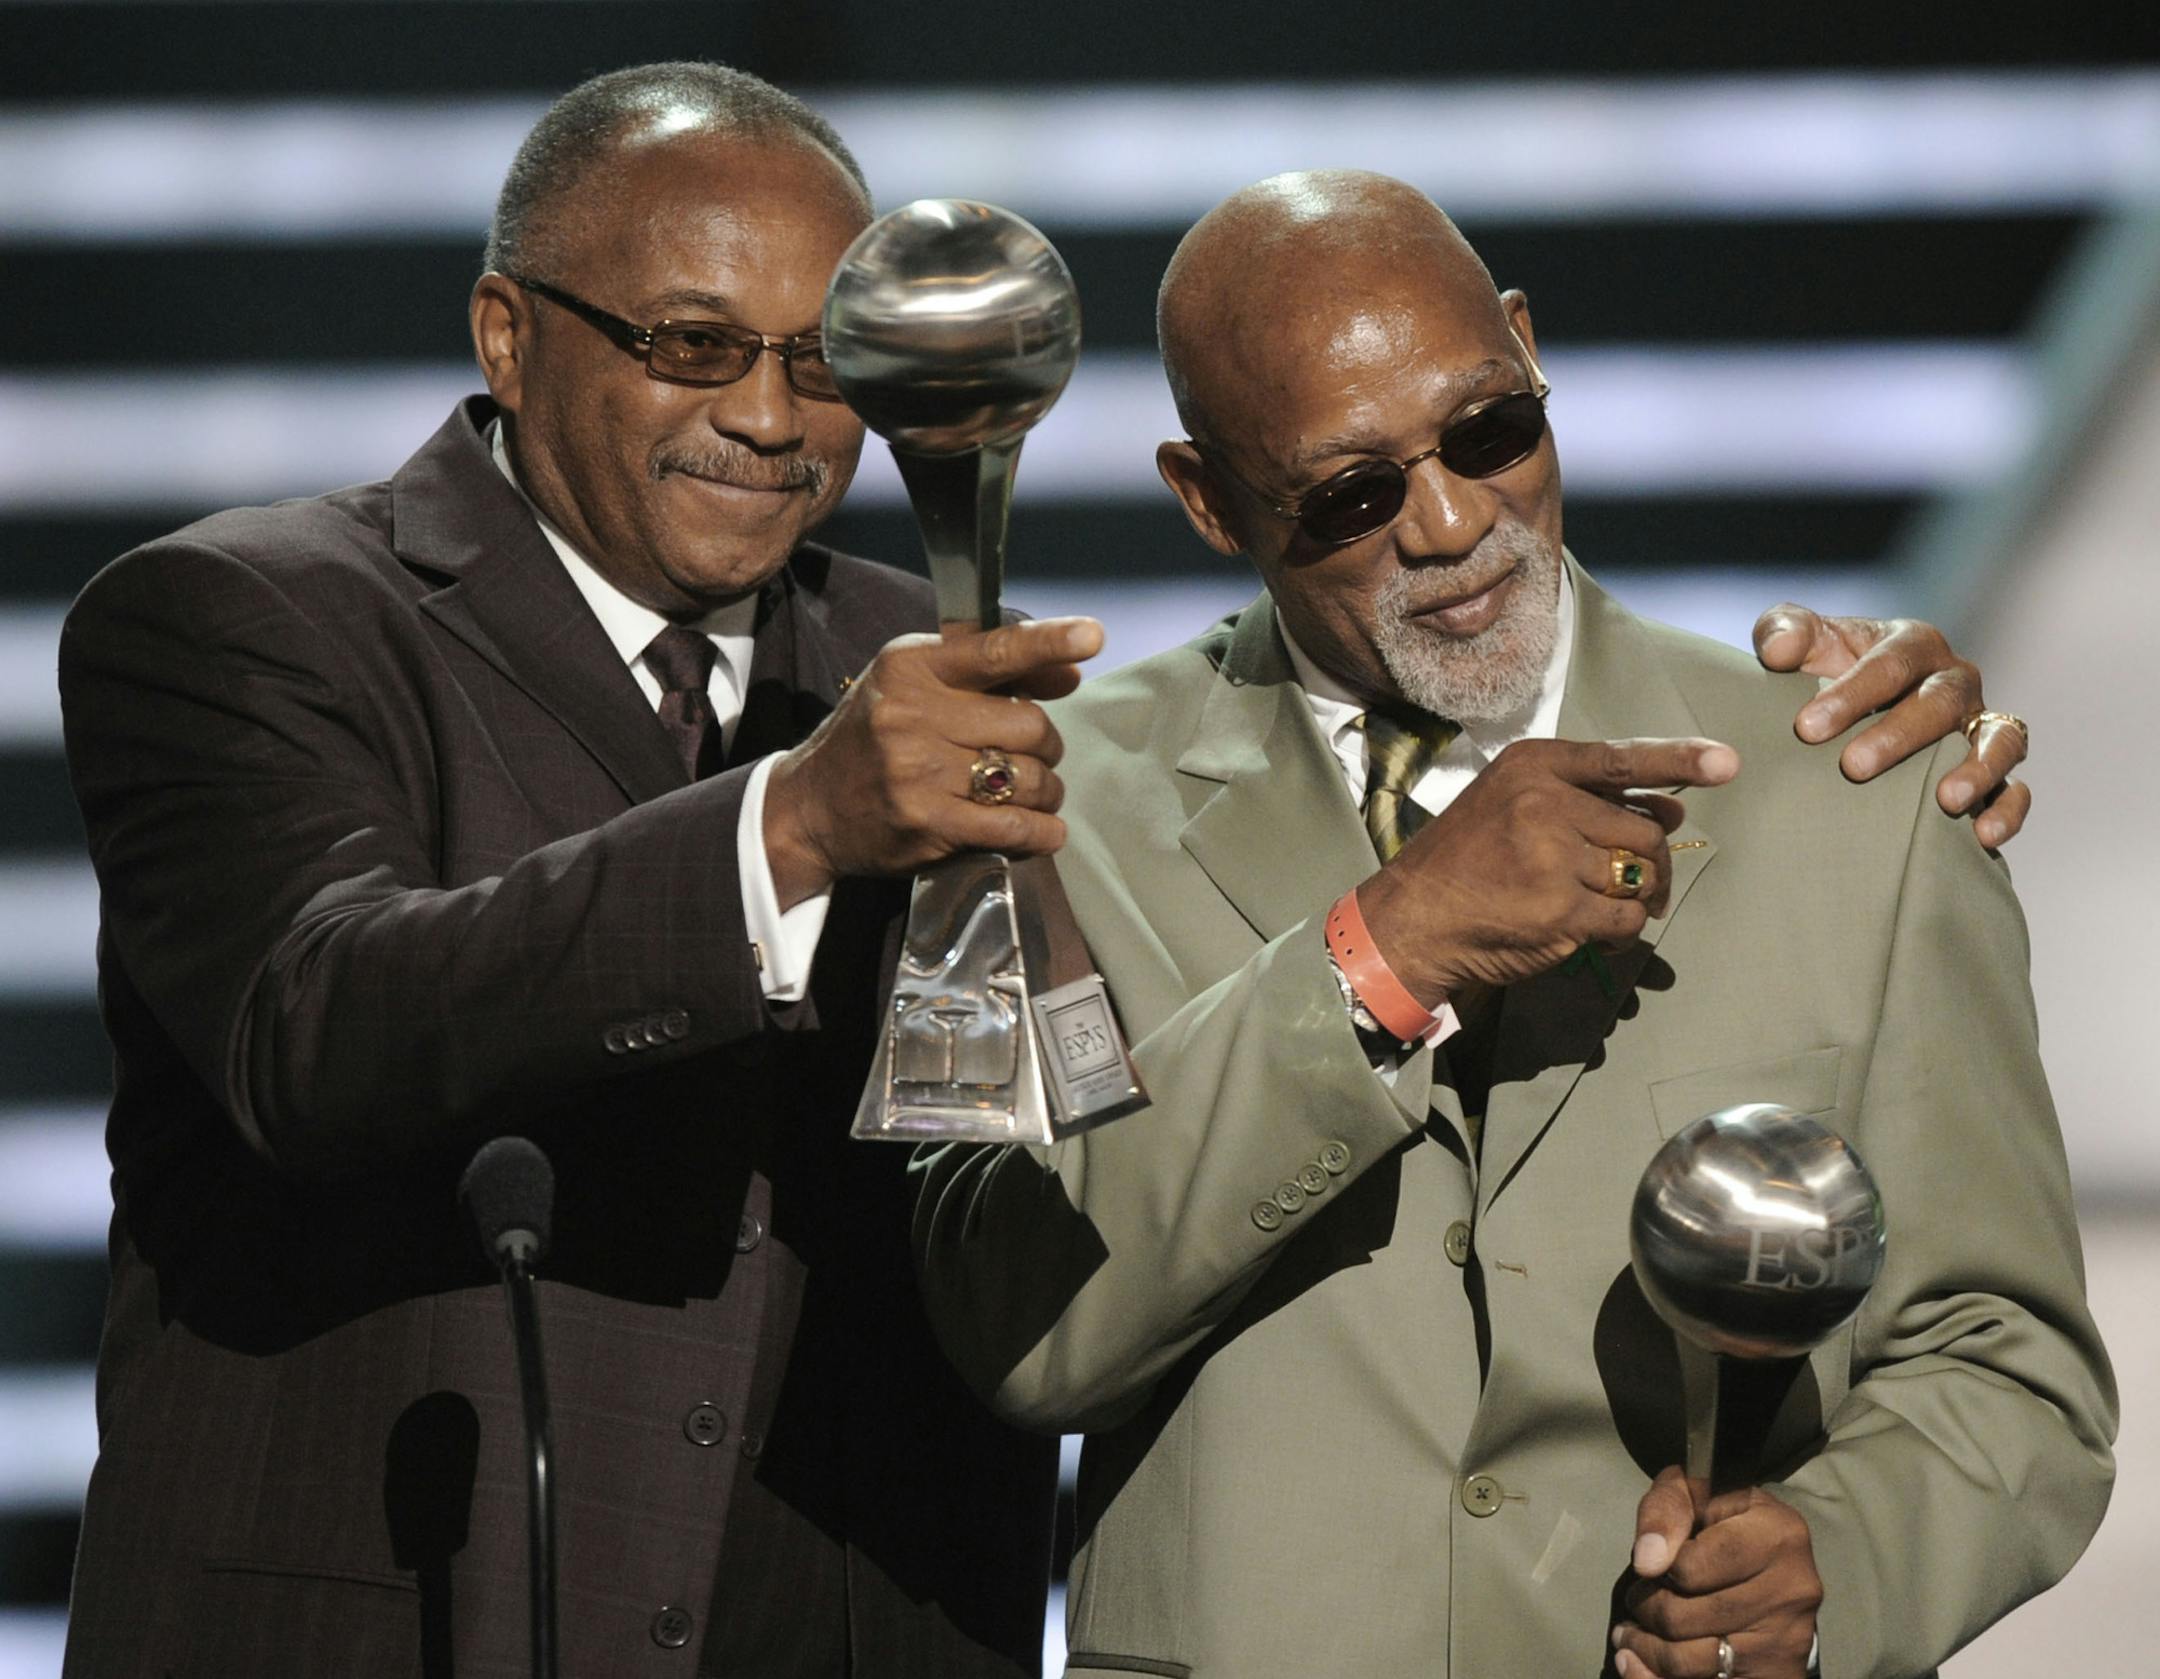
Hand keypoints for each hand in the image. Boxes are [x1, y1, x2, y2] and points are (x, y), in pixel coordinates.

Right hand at [763, 617, 1103, 905]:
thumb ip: (994, 673)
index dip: (1048, 641)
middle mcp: (911, 713)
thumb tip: (1072, 668)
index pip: (994, 649)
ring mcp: (916, 771)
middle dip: (1046, 744)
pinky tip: (1043, 830)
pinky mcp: (925, 823)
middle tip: (1032, 754)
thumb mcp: (918, 687)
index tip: (1091, 637)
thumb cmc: (876, 737)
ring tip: (1031, 793)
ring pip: (1027, 778)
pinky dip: (1041, 831)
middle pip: (1028, 723)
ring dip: (1045, 790)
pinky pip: (1012, 826)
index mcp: (912, 666)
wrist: (808, 807)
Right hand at [1356, 737, 1738, 1001]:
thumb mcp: (1512, 803)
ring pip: (1641, 875)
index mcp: (1533, 766)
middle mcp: (1544, 802)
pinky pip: (1627, 919)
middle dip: (1652, 862)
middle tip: (1640, 884)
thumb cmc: (1466, 860)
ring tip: (1608, 910)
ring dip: (1637, 899)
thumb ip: (1587, 799)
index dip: (1679, 761)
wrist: (1413, 919)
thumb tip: (1674, 809)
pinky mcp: (1561, 910)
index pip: (1620, 758)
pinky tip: (1595, 934)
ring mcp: (1553, 856)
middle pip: (1645, 830)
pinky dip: (1621, 932)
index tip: (1726, 764)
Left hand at [1613, 1465, 1820, 1678]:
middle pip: (1682, 1619)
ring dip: (1646, 1651)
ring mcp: (1789, 1640)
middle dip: (1644, 1611)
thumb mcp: (1692, 1493)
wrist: (1776, 1565)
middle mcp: (1793, 1590)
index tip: (1650, 1566)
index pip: (1689, 1567)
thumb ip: (1665, 1510)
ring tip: (1633, 1635)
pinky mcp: (1781, 1674)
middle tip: (1637, 1602)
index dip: (1659, 1570)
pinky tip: (1642, 1666)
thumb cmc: (1722, 1521)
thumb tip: (1647, 1562)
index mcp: (1778, 1534)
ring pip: (1689, 1663)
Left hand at [1753, 603, 2028, 847]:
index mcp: (1912, 644)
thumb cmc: (1822, 671)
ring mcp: (1978, 726)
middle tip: (1853, 767)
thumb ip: (1782, 632)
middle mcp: (1954, 681)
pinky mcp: (1992, 771)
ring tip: (1946, 801)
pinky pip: (2015, 788)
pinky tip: (1984, 834)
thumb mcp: (1800, 644)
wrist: (1845, 716)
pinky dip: (2007, 809)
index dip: (1852, 693)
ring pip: (1998, 740)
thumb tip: (1778, 651)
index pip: (1890, 663)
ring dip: (1976, 769)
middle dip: (1898, 736)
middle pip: (1940, 702)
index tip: (1808, 728)